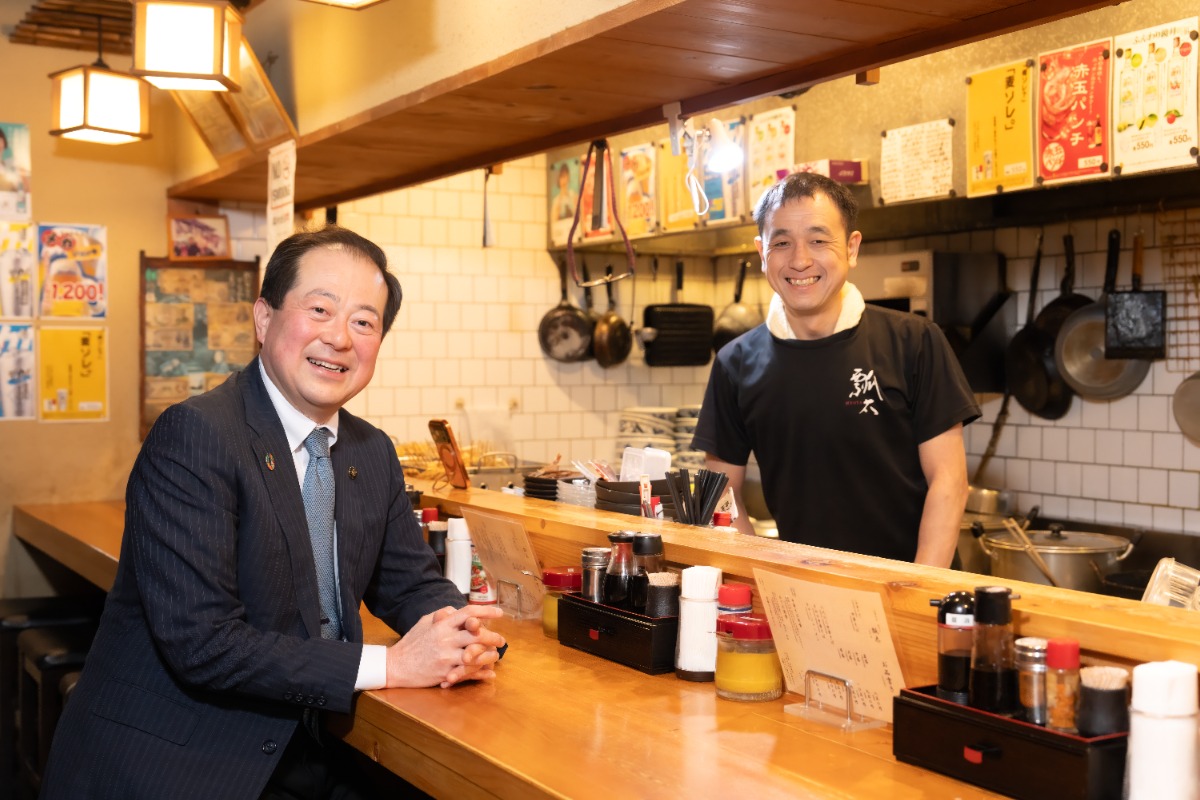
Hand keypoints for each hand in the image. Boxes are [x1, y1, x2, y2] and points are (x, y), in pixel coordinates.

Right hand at [385, 605, 504, 688]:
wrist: (396, 666)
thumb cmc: (411, 642)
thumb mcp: (424, 622)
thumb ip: (442, 614)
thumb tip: (456, 609)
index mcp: (442, 624)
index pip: (469, 613)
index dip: (487, 611)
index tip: (500, 614)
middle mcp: (446, 639)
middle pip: (478, 634)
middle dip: (493, 636)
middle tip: (501, 640)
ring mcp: (447, 657)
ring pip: (477, 655)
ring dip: (490, 656)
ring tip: (495, 655)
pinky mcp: (446, 673)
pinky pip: (469, 673)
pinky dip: (481, 674)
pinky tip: (490, 673)